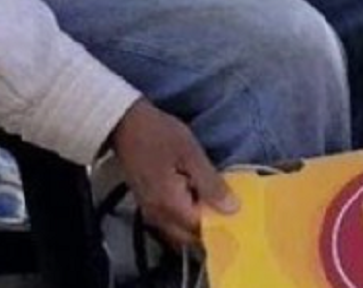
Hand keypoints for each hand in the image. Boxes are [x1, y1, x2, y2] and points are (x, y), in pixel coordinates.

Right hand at [108, 98, 235, 250]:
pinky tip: (196, 197)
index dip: (221, 225)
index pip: (201, 231)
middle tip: (227, 209)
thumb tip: (232, 209)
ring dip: (196, 223)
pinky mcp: (148, 204)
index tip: (238, 215)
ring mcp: (150, 212)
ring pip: (178, 232)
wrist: (124, 124)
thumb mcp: (191, 154)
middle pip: (188, 238)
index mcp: (169, 205)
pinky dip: (185, 216)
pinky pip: (170, 222)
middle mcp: (158, 216)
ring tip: (214, 201)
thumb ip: (211, 184)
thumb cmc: (159, 135)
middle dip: (209, 228)